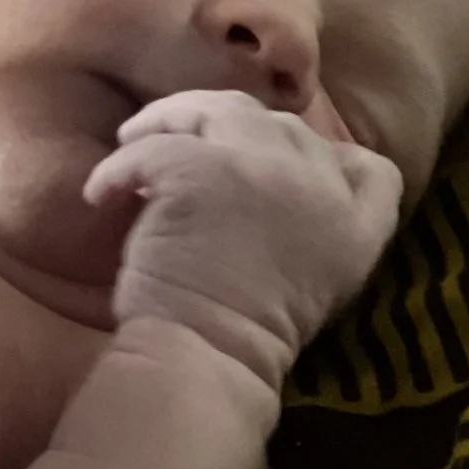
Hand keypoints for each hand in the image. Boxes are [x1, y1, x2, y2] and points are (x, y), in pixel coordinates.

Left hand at [86, 89, 401, 392]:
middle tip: (182, 143)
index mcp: (356, 222)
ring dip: (171, 121)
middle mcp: (319, 183)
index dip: (321, 158)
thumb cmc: (246, 336)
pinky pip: (153, 145)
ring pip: (217, 111)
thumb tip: (290, 184)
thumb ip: (321, 228)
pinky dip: (117, 166)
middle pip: (280, 124)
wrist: (206, 357)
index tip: (272, 172)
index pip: (368, 167)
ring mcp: (261, 169)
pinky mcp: (201, 170)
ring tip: (134, 143)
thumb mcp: (321, 284)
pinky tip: (101, 194)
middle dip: (229, 130)